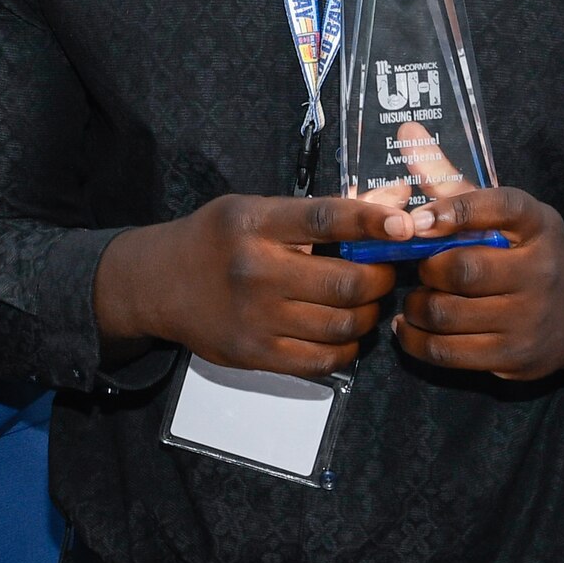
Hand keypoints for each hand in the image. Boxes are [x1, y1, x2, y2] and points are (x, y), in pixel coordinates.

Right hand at [94, 193, 396, 377]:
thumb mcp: (259, 211)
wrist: (159, 284)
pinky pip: (322, 360)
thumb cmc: (218, 240)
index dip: (370, 222)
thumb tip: (394, 202)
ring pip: (342, 325)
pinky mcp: (254, 355)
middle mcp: (256, 271)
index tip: (405, 226)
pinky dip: (346, 348)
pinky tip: (343, 333)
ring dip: (367, 315)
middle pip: (345, 283)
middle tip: (383, 272)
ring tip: (364, 302)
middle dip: (380, 279)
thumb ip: (323, 211)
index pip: (324, 219)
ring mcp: (255, 318)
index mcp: (256, 224)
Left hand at [393, 187, 563, 381]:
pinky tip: (411, 327)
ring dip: (416, 306)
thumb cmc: (529, 254)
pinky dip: (417, 339)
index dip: (454, 211)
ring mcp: (529, 318)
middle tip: (419, 270)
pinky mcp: (515, 357)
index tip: (417, 220)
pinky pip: (449, 351)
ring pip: (447, 313)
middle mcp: (540, 271)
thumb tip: (406, 133)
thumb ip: (452, 179)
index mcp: (539, 225)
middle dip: (426, 270)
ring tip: (414, 300)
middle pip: (462, 269)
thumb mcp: (506, 214)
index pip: (499, 207)